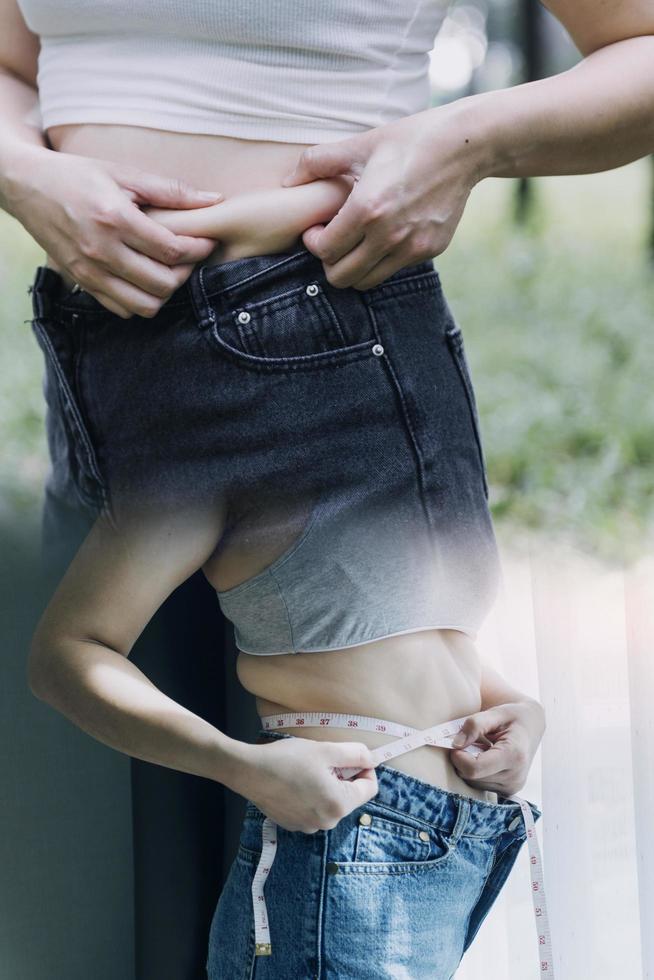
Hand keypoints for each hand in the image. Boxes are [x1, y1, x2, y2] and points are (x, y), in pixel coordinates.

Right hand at [8, 146, 222, 317]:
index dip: (198, 250)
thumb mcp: (124, 174)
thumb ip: (170, 191)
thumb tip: (214, 199)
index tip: (207, 242)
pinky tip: (144, 279)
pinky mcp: (82, 283)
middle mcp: (101, 250)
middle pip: (162, 283)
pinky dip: (140, 300)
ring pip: (144, 305)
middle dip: (185, 273)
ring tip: (168, 271)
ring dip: (165, 292)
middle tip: (189, 257)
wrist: (28, 187)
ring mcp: (89, 272)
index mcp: (115, 219)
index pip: (171, 250)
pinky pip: (122, 309)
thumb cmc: (78, 176)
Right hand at [239, 737, 378, 833]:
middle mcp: (326, 822)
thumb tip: (373, 759)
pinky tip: (295, 782)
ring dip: (327, 787)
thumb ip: (355, 754)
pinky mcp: (294, 825)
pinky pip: (314, 809)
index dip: (365, 769)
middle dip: (343, 778)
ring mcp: (309, 827)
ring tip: (307, 771)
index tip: (351, 757)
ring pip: (331, 803)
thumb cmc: (287, 759)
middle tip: (324, 761)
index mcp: (338, 805)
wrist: (249, 772)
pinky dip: (312, 796)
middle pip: (350, 796)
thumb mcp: (326, 750)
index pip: (370, 788)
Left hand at [279, 99, 485, 289]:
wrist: (465, 147)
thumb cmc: (410, 141)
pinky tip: (385, 235)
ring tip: (356, 242)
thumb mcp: (362, 144)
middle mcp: (389, 235)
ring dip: (355, 267)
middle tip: (333, 241)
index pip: (325, 251)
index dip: (314, 243)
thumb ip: (319, 161)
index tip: (318, 229)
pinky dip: (383, 259)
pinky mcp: (429, 251)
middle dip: (330, 262)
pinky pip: (394, 268)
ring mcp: (412, 247)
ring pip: (367, 281)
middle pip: (341, 277)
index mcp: (367, 209)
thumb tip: (288, 181)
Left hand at [448, 700, 545, 796]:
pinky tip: (485, 759)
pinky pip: (480, 786)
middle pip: (471, 777)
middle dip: (462, 760)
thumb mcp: (495, 713)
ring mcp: (512, 787)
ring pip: (473, 783)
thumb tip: (456, 744)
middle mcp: (515, 776)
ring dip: (468, 766)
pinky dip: (476, 773)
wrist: (531, 727)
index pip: (474, 768)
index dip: (458, 756)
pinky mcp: (508, 791)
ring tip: (480, 749)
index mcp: (513, 755)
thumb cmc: (512, 716)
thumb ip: (474, 725)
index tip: (456, 743)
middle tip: (469, 742)